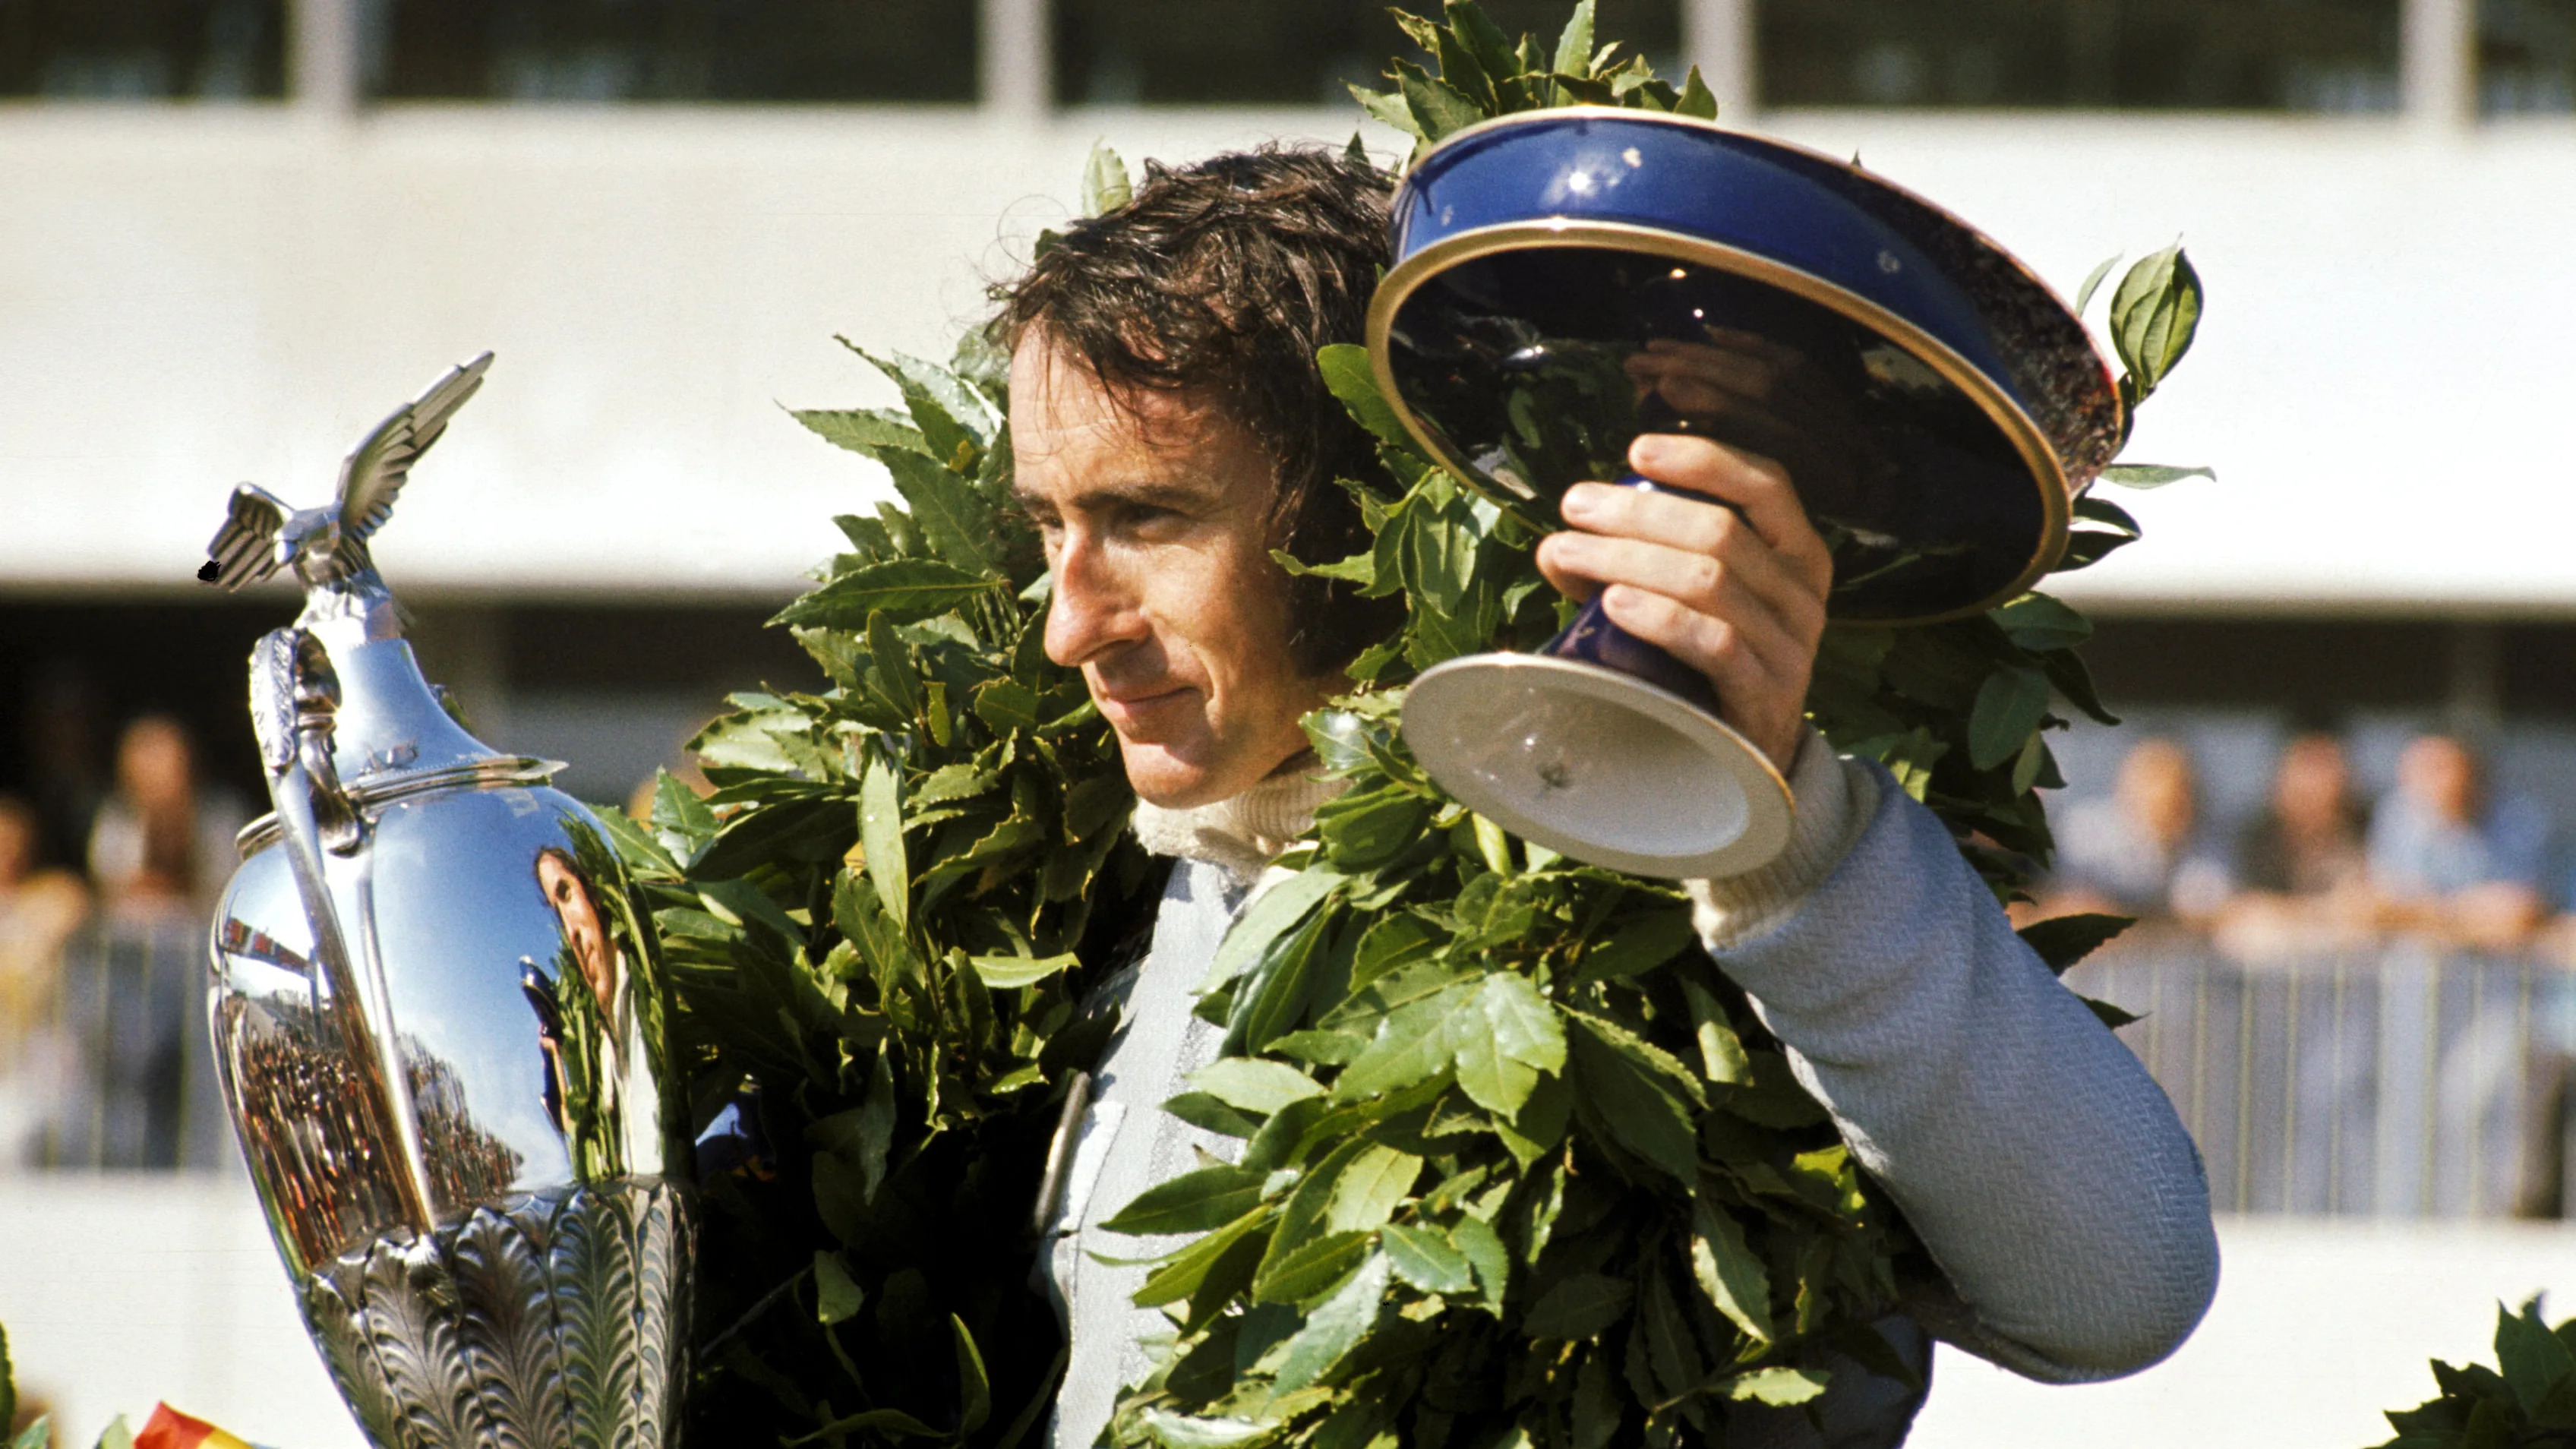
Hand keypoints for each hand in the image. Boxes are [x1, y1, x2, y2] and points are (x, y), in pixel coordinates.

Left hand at [1533, 433, 1833, 773]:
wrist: (1745, 761)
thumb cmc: (1707, 666)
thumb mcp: (1689, 602)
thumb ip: (1637, 565)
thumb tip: (1557, 546)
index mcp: (1797, 554)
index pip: (1765, 484)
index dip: (1703, 460)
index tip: (1637, 451)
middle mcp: (1803, 594)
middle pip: (1720, 531)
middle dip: (1636, 512)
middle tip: (1574, 508)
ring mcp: (1790, 647)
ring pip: (1710, 581)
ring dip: (1627, 559)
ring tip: (1568, 553)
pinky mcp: (1765, 696)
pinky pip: (1713, 643)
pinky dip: (1658, 617)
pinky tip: (1613, 604)